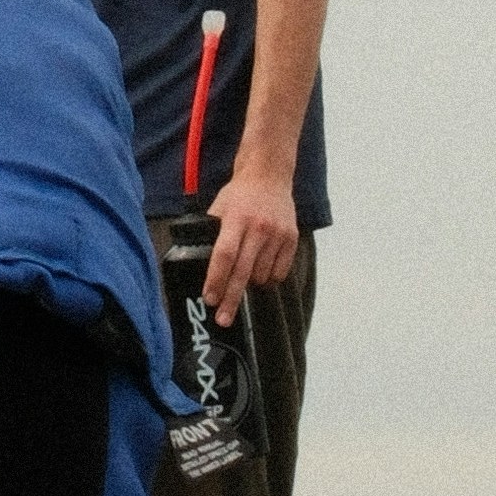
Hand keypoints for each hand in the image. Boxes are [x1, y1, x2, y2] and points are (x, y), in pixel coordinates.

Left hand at [202, 147, 299, 325]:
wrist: (269, 175)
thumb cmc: (239, 194)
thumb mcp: (218, 208)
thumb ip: (212, 233)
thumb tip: (203, 264)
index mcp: (236, 219)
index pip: (224, 255)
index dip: (216, 279)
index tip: (209, 298)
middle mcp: (258, 228)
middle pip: (242, 272)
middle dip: (231, 299)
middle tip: (223, 319)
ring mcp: (278, 234)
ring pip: (262, 275)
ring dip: (250, 284)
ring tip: (243, 279)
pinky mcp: (292, 238)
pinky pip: (280, 272)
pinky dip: (269, 278)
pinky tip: (260, 273)